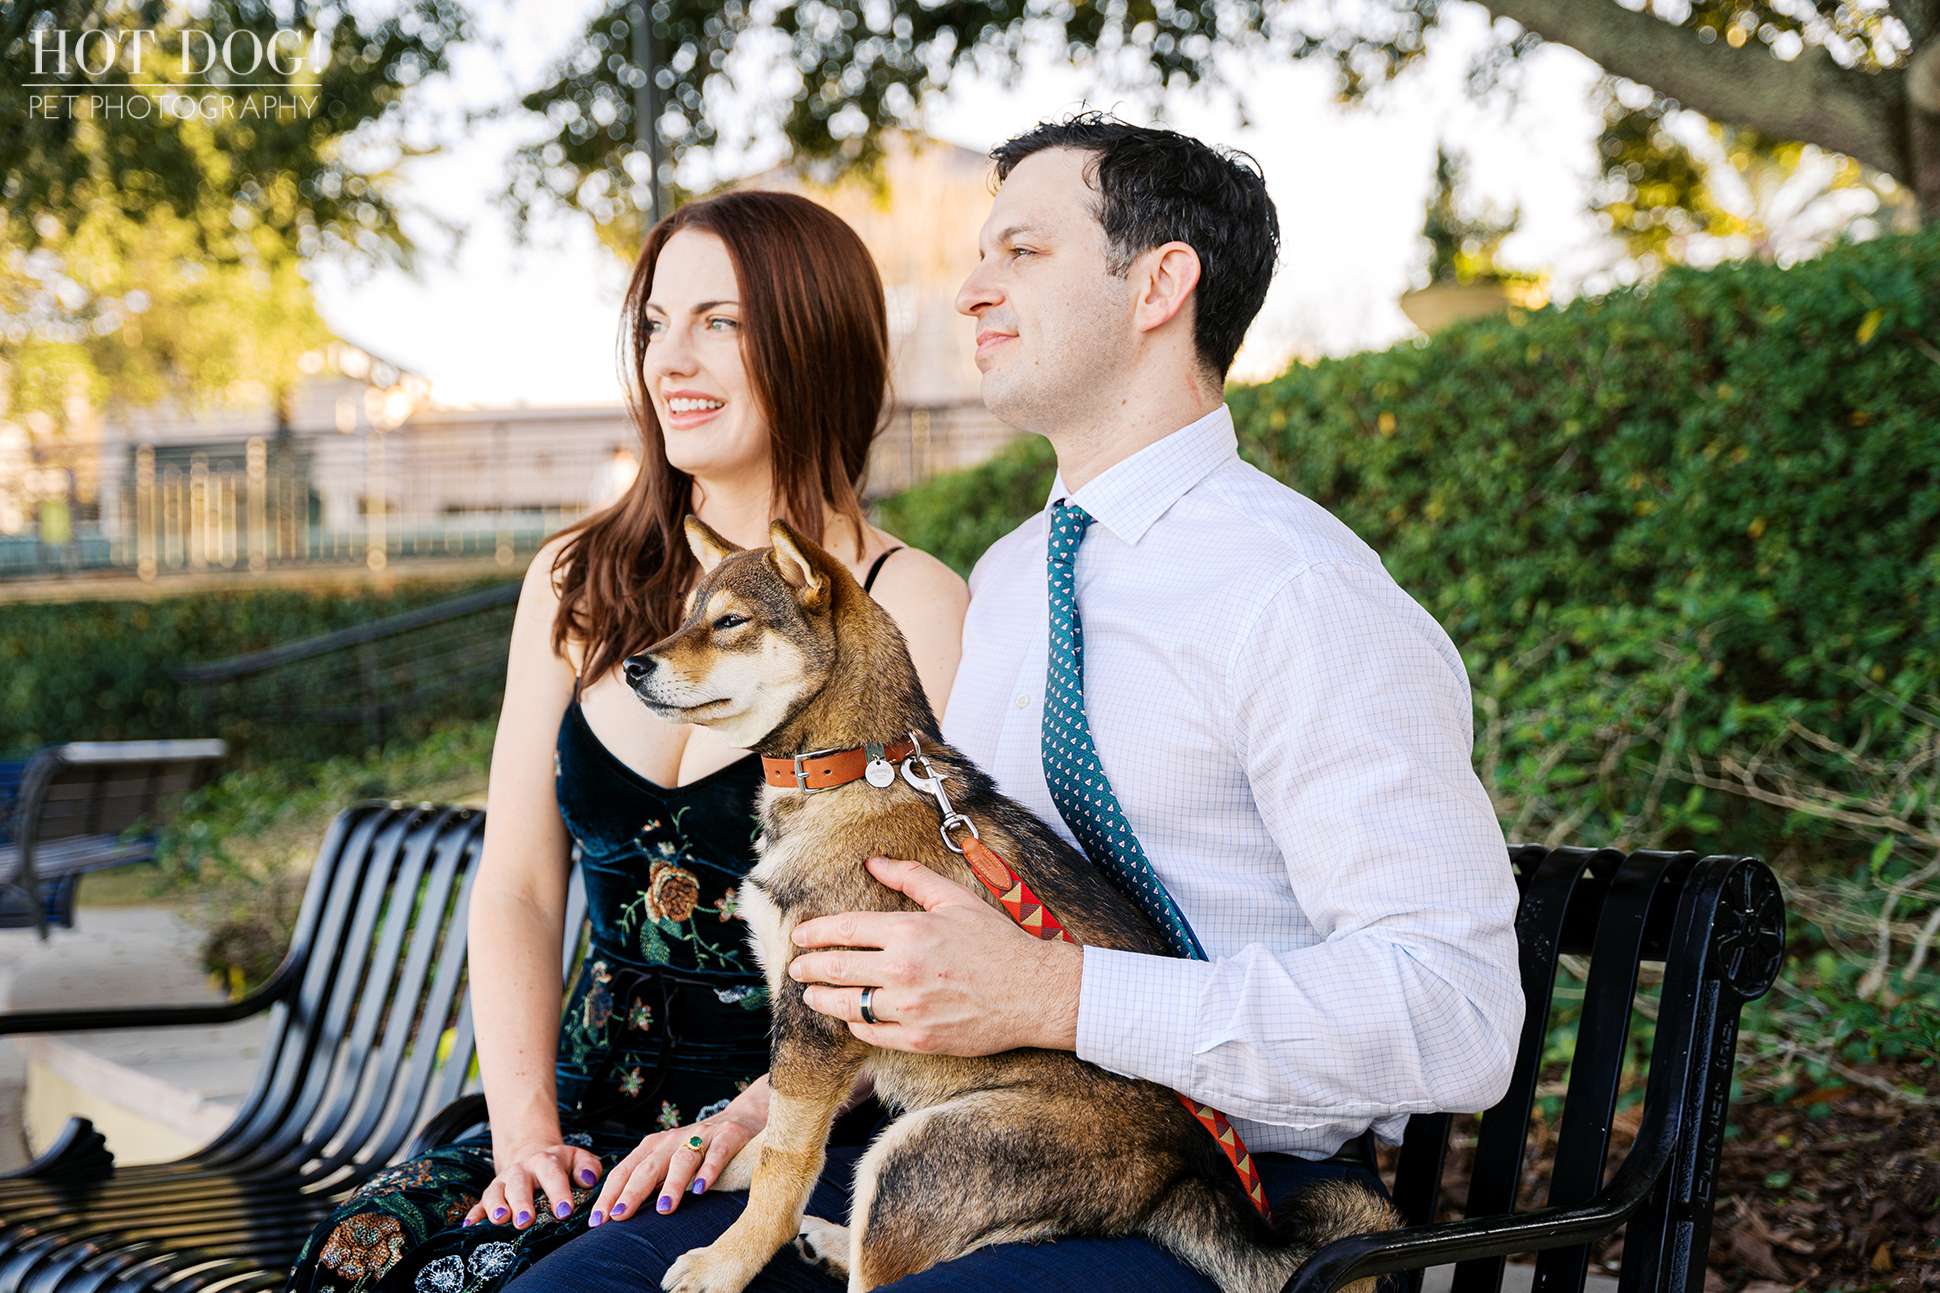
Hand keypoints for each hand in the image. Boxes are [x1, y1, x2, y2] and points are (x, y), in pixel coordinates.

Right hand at [467, 1137, 602, 1228]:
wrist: (533, 1156)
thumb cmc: (561, 1165)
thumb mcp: (579, 1159)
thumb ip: (588, 1167)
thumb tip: (588, 1180)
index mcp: (546, 1161)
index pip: (553, 1174)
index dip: (559, 1193)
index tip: (565, 1211)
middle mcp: (521, 1170)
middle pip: (519, 1184)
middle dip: (522, 1202)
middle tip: (526, 1221)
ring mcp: (503, 1182)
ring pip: (495, 1192)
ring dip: (496, 1206)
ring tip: (500, 1220)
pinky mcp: (489, 1195)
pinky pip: (479, 1204)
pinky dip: (473, 1215)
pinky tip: (469, 1227)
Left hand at [588, 1075, 771, 1223]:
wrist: (744, 1118)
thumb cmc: (700, 1149)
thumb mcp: (671, 1162)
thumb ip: (651, 1183)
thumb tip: (620, 1218)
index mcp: (654, 1146)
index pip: (626, 1170)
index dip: (610, 1194)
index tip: (597, 1221)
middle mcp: (674, 1139)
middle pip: (648, 1166)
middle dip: (631, 1192)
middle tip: (619, 1217)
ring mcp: (702, 1135)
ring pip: (682, 1160)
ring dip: (671, 1184)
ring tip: (663, 1209)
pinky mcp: (730, 1136)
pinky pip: (717, 1153)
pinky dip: (708, 1170)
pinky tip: (701, 1190)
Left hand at [788, 856, 1082, 1055]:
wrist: (1033, 992)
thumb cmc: (998, 943)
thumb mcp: (955, 900)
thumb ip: (911, 878)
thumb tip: (874, 861)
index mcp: (909, 931)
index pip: (844, 929)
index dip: (815, 933)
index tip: (800, 936)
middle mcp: (903, 970)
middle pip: (835, 968)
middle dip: (808, 968)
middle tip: (797, 968)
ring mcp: (909, 1008)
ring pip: (846, 1005)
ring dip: (821, 1000)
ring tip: (812, 996)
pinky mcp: (919, 1038)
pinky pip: (870, 1034)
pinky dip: (854, 1025)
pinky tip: (850, 1018)